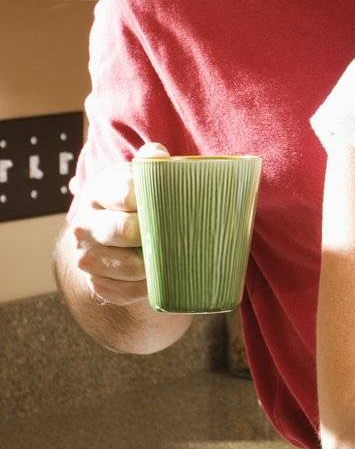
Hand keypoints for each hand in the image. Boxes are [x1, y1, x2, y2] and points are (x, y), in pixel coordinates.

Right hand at [70, 142, 169, 304]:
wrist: (122, 233)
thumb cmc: (141, 198)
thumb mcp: (143, 175)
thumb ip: (151, 162)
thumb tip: (159, 157)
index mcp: (97, 190)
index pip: (127, 193)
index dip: (153, 199)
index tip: (175, 201)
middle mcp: (83, 223)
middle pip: (123, 231)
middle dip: (154, 233)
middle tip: (177, 233)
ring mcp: (85, 256)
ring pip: (126, 267)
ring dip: (154, 266)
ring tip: (174, 257)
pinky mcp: (95, 283)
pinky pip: (124, 292)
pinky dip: (146, 288)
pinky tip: (159, 278)